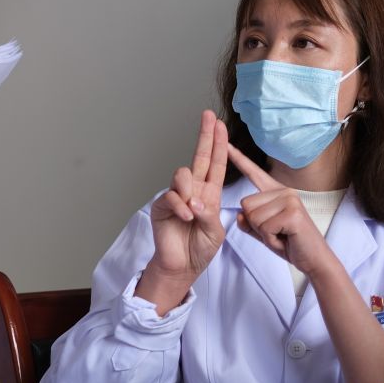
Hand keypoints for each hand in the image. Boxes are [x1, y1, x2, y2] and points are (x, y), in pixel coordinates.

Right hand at [136, 110, 227, 314]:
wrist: (183, 266)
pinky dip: (180, 206)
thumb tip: (194, 201)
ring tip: (193, 211)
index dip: (219, 144)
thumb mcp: (215, 232)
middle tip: (209, 116)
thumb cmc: (200, 248)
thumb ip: (208, 214)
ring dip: (190, 189)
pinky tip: (185, 218)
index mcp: (210, 193)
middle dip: (205, 136)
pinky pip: (171, 196)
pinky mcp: (162, 205)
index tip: (221, 125)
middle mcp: (194, 190)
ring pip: (183, 174)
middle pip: (199, 157)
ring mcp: (177, 196)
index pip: (216, 163)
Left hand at [229, 144, 334, 278]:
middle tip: (277, 232)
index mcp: (275, 192)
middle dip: (255, 225)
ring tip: (282, 235)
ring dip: (263, 233)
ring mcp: (290, 199)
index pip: (253, 172)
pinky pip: (264, 227)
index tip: (226, 143)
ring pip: (253, 216)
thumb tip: (240, 214)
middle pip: (245, 204)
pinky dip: (271, 239)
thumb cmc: (289, 243)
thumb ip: (248, 222)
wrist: (314, 260)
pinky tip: (286, 238)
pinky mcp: (293, 213)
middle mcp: (284, 191)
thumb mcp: (263, 232)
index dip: (238, 158)